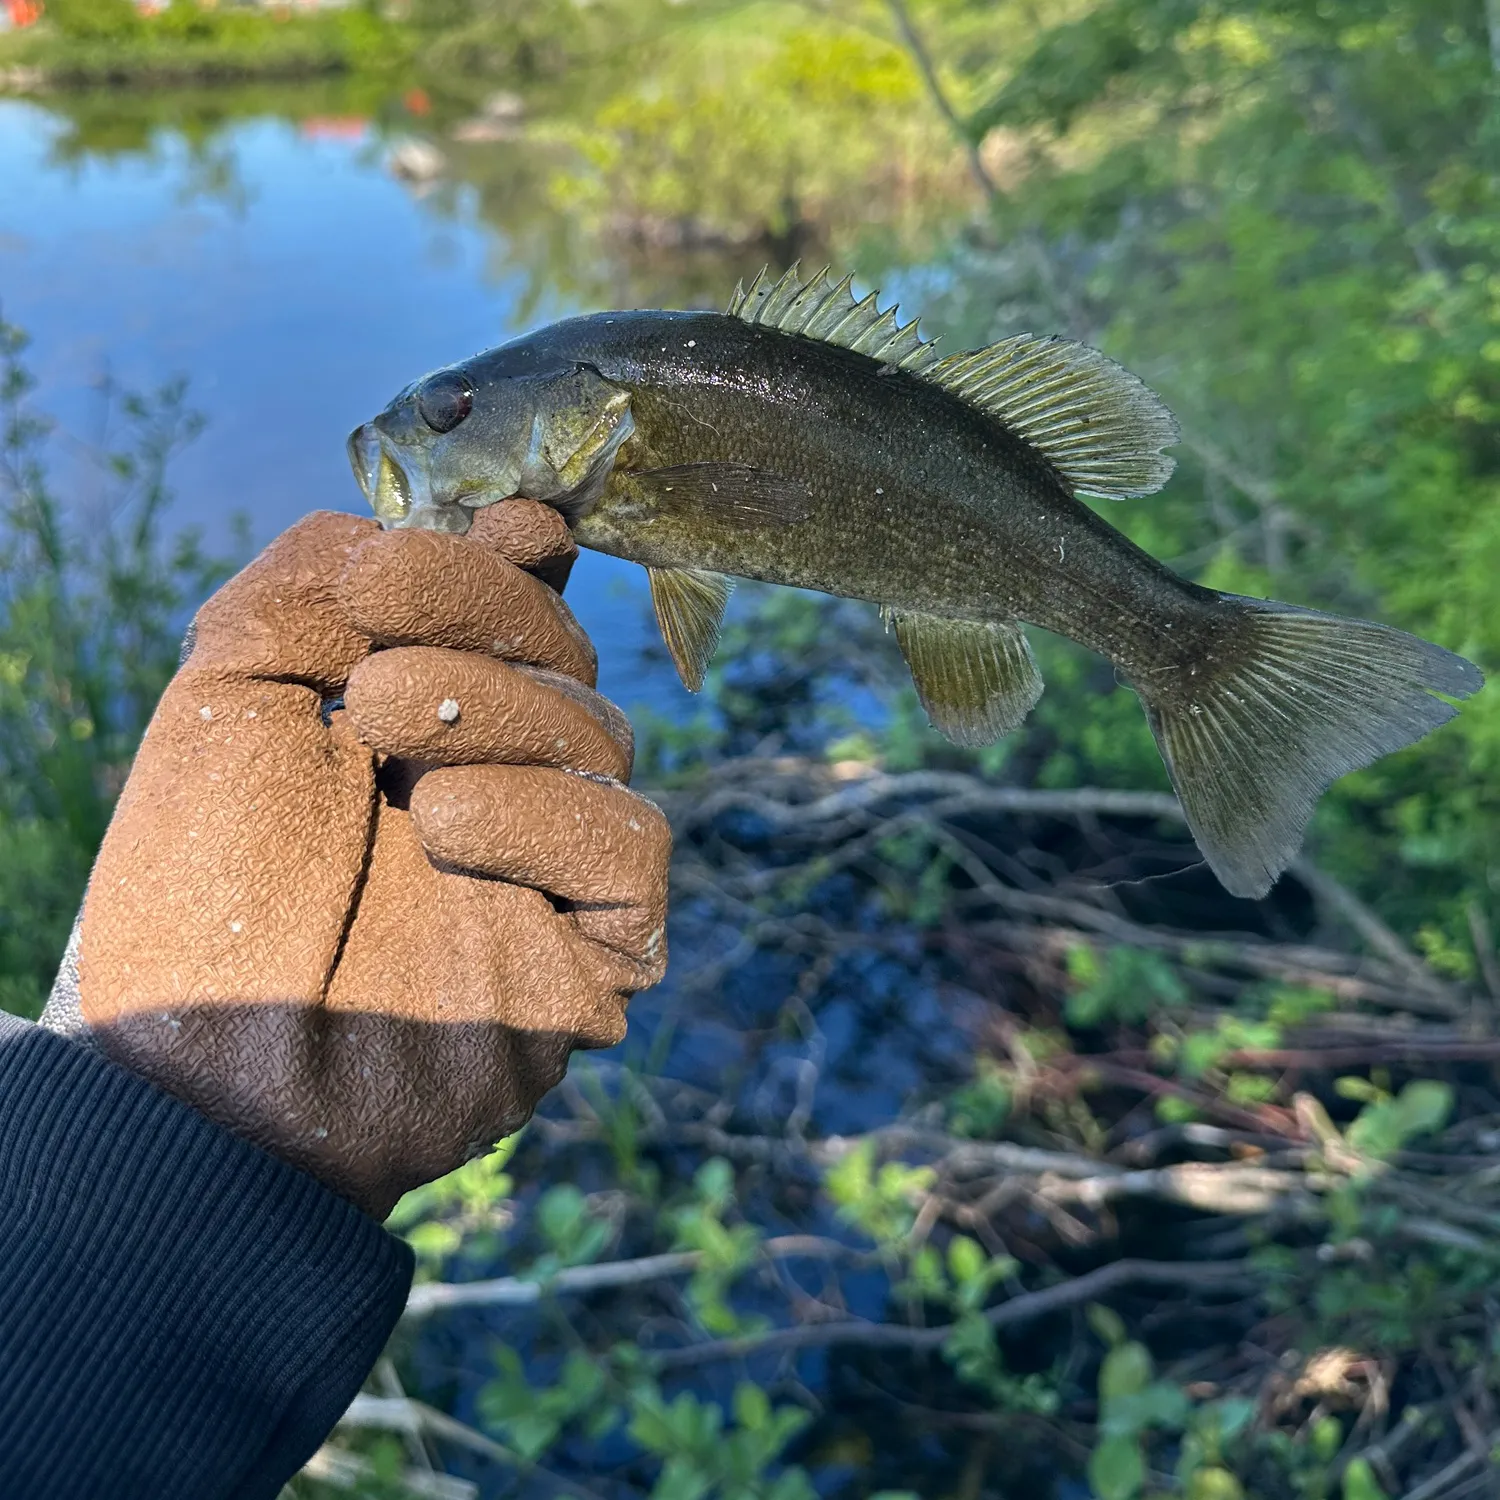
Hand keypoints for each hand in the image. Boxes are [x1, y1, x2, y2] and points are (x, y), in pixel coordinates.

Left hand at [59, 502, 668, 1219]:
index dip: (513, 557)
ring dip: (490, 717)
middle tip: (370, 671)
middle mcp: (499, 774)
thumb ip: (325, 576)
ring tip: (385, 752)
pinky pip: (628, 841)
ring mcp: (553, 862)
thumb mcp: (234, 683)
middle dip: (478, 621)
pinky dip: (547, 817)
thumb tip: (467, 519)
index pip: (517, 604)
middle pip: (564, 651)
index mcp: (420, 711)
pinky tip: (451, 836)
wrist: (207, 1068)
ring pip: (600, 733)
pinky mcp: (600, 942)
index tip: (499, 524)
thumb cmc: (203, 879)